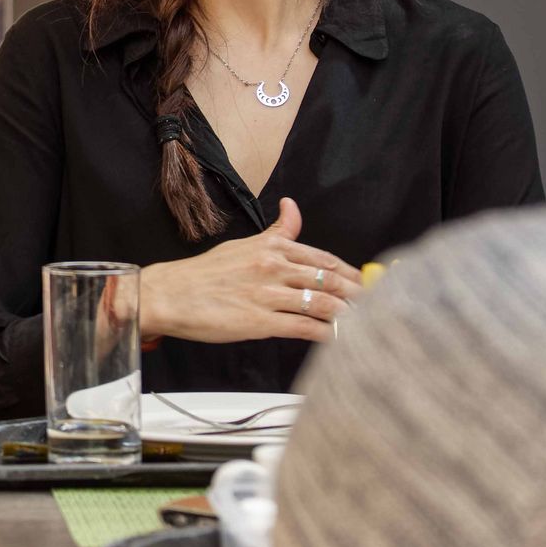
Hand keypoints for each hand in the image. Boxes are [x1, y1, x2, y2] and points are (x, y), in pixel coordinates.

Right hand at [141, 198, 362, 344]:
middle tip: (374, 306)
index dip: (349, 273)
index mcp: (271, 247)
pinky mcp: (260, 321)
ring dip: (347, 315)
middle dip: (357, 295)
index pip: (323, 259)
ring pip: (323, 304)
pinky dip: (325, 334)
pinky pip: (304, 327)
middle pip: (330, 280)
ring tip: (361, 324)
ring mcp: (268, 294)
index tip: (365, 283)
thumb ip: (276, 232)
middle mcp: (273, 267)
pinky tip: (335, 339)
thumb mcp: (244, 244)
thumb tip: (292, 207)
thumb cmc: (205, 274)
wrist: (171, 295)